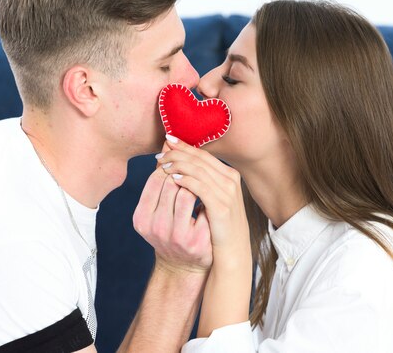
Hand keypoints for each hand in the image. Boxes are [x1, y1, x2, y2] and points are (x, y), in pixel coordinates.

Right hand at [133, 147, 211, 273]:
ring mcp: (175, 235)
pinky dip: (206, 198)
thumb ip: (161, 181)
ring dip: (196, 182)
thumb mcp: (158, 209)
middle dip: (184, 172)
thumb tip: (167, 142)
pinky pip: (203, 207)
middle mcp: (155, 227)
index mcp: (141, 218)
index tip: (181, 165)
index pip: (155, 179)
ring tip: (201, 182)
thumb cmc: (171, 229)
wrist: (185, 265)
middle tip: (193, 171)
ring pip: (187, 192)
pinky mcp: (196, 241)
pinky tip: (210, 196)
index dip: (170, 167)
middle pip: (171, 183)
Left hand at [156, 135, 250, 266]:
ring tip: (162, 165)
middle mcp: (231, 180)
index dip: (184, 146)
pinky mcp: (222, 207)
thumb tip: (179, 164)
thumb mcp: (211, 199)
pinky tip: (173, 180)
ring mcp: (228, 193)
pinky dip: (186, 181)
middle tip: (160, 153)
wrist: (232, 252)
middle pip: (200, 159)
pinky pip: (201, 188)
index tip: (167, 140)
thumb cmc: (218, 226)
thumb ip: (201, 181)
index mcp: (229, 175)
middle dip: (178, 153)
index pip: (203, 154)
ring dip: (179, 165)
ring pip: (199, 170)